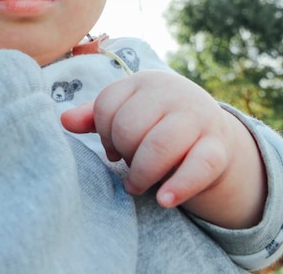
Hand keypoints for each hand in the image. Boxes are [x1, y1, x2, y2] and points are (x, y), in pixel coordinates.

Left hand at [61, 70, 264, 227]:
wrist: (213, 130)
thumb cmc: (156, 121)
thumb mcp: (127, 111)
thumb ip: (95, 116)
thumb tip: (64, 121)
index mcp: (145, 82)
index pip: (107, 106)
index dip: (104, 134)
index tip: (113, 148)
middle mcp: (172, 94)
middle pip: (130, 127)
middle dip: (124, 154)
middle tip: (128, 168)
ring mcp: (198, 119)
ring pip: (159, 146)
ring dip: (142, 174)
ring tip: (137, 186)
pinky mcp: (219, 148)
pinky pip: (198, 167)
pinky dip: (178, 186)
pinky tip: (163, 200)